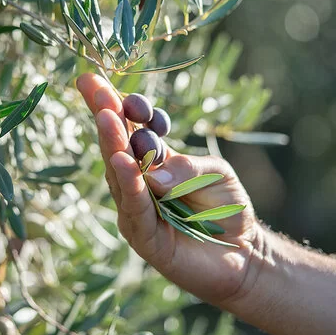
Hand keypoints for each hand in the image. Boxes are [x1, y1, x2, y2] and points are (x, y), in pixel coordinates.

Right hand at [76, 73, 263, 308]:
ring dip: (113, 144)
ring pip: (121, 174)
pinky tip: (122, 161)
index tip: (93, 79)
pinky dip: (129, 183)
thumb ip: (187, 167)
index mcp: (156, 162)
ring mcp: (137, 210)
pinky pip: (134, 206)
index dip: (115, 105)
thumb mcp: (215, 173)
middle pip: (118, 146)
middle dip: (106, 115)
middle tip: (91, 87)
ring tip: (106, 117)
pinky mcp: (144, 237)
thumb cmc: (228, 209)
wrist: (244, 254)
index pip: (131, 129)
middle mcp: (140, 183)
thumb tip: (153, 171)